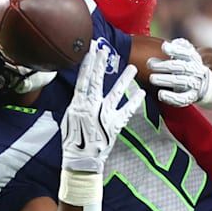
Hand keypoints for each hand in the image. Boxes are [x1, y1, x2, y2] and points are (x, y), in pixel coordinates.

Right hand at [61, 42, 143, 173]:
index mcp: (77, 105)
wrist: (80, 161)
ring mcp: (103, 116)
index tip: (90, 52)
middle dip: (98, 65)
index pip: (82, 81)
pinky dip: (134, 102)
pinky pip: (126, 111)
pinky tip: (142, 93)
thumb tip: (81, 90)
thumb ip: (77, 103)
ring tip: (132, 67)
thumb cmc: (73, 140)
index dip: (86, 65)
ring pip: (114, 94)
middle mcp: (90, 109)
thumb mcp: (69, 119)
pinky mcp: (115, 126)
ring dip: (123, 80)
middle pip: (95, 82)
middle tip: (102, 49)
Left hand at [148, 38, 211, 107]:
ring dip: (166, 80)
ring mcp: (195, 85)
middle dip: (165, 65)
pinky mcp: (191, 97)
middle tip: (150, 65)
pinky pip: (182, 99)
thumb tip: (160, 51)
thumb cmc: (188, 68)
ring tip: (152, 78)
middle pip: (182, 67)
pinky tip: (161, 94)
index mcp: (194, 59)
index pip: (187, 53)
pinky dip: (171, 97)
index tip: (164, 47)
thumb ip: (174, 51)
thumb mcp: (185, 56)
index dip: (176, 50)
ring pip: (182, 82)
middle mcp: (196, 71)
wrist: (204, 86)